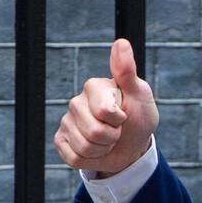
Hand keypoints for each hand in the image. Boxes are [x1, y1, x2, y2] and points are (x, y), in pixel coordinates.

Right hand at [54, 37, 159, 177]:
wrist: (132, 146)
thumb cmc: (138, 117)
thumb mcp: (140, 95)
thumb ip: (127, 71)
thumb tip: (121, 42)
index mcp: (93, 87)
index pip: (104, 111)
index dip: (119, 121)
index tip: (124, 116)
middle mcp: (76, 102)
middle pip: (93, 132)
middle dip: (112, 138)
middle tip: (117, 131)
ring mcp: (67, 121)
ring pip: (84, 147)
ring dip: (102, 150)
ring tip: (108, 141)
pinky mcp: (62, 140)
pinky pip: (73, 157)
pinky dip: (90, 160)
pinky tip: (95, 150)